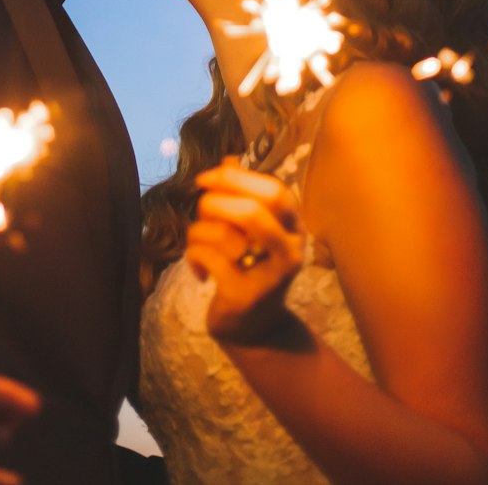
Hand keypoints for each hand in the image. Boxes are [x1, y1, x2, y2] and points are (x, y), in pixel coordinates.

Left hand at [187, 159, 304, 345]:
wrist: (255, 328)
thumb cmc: (250, 267)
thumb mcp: (252, 230)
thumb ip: (242, 194)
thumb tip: (228, 159)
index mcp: (294, 226)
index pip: (273, 190)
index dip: (235, 178)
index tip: (205, 179)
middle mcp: (291, 250)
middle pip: (251, 211)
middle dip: (214, 204)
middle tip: (202, 214)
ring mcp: (270, 276)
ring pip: (222, 234)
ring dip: (198, 233)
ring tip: (199, 246)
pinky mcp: (244, 295)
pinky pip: (208, 257)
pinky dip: (193, 257)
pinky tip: (200, 270)